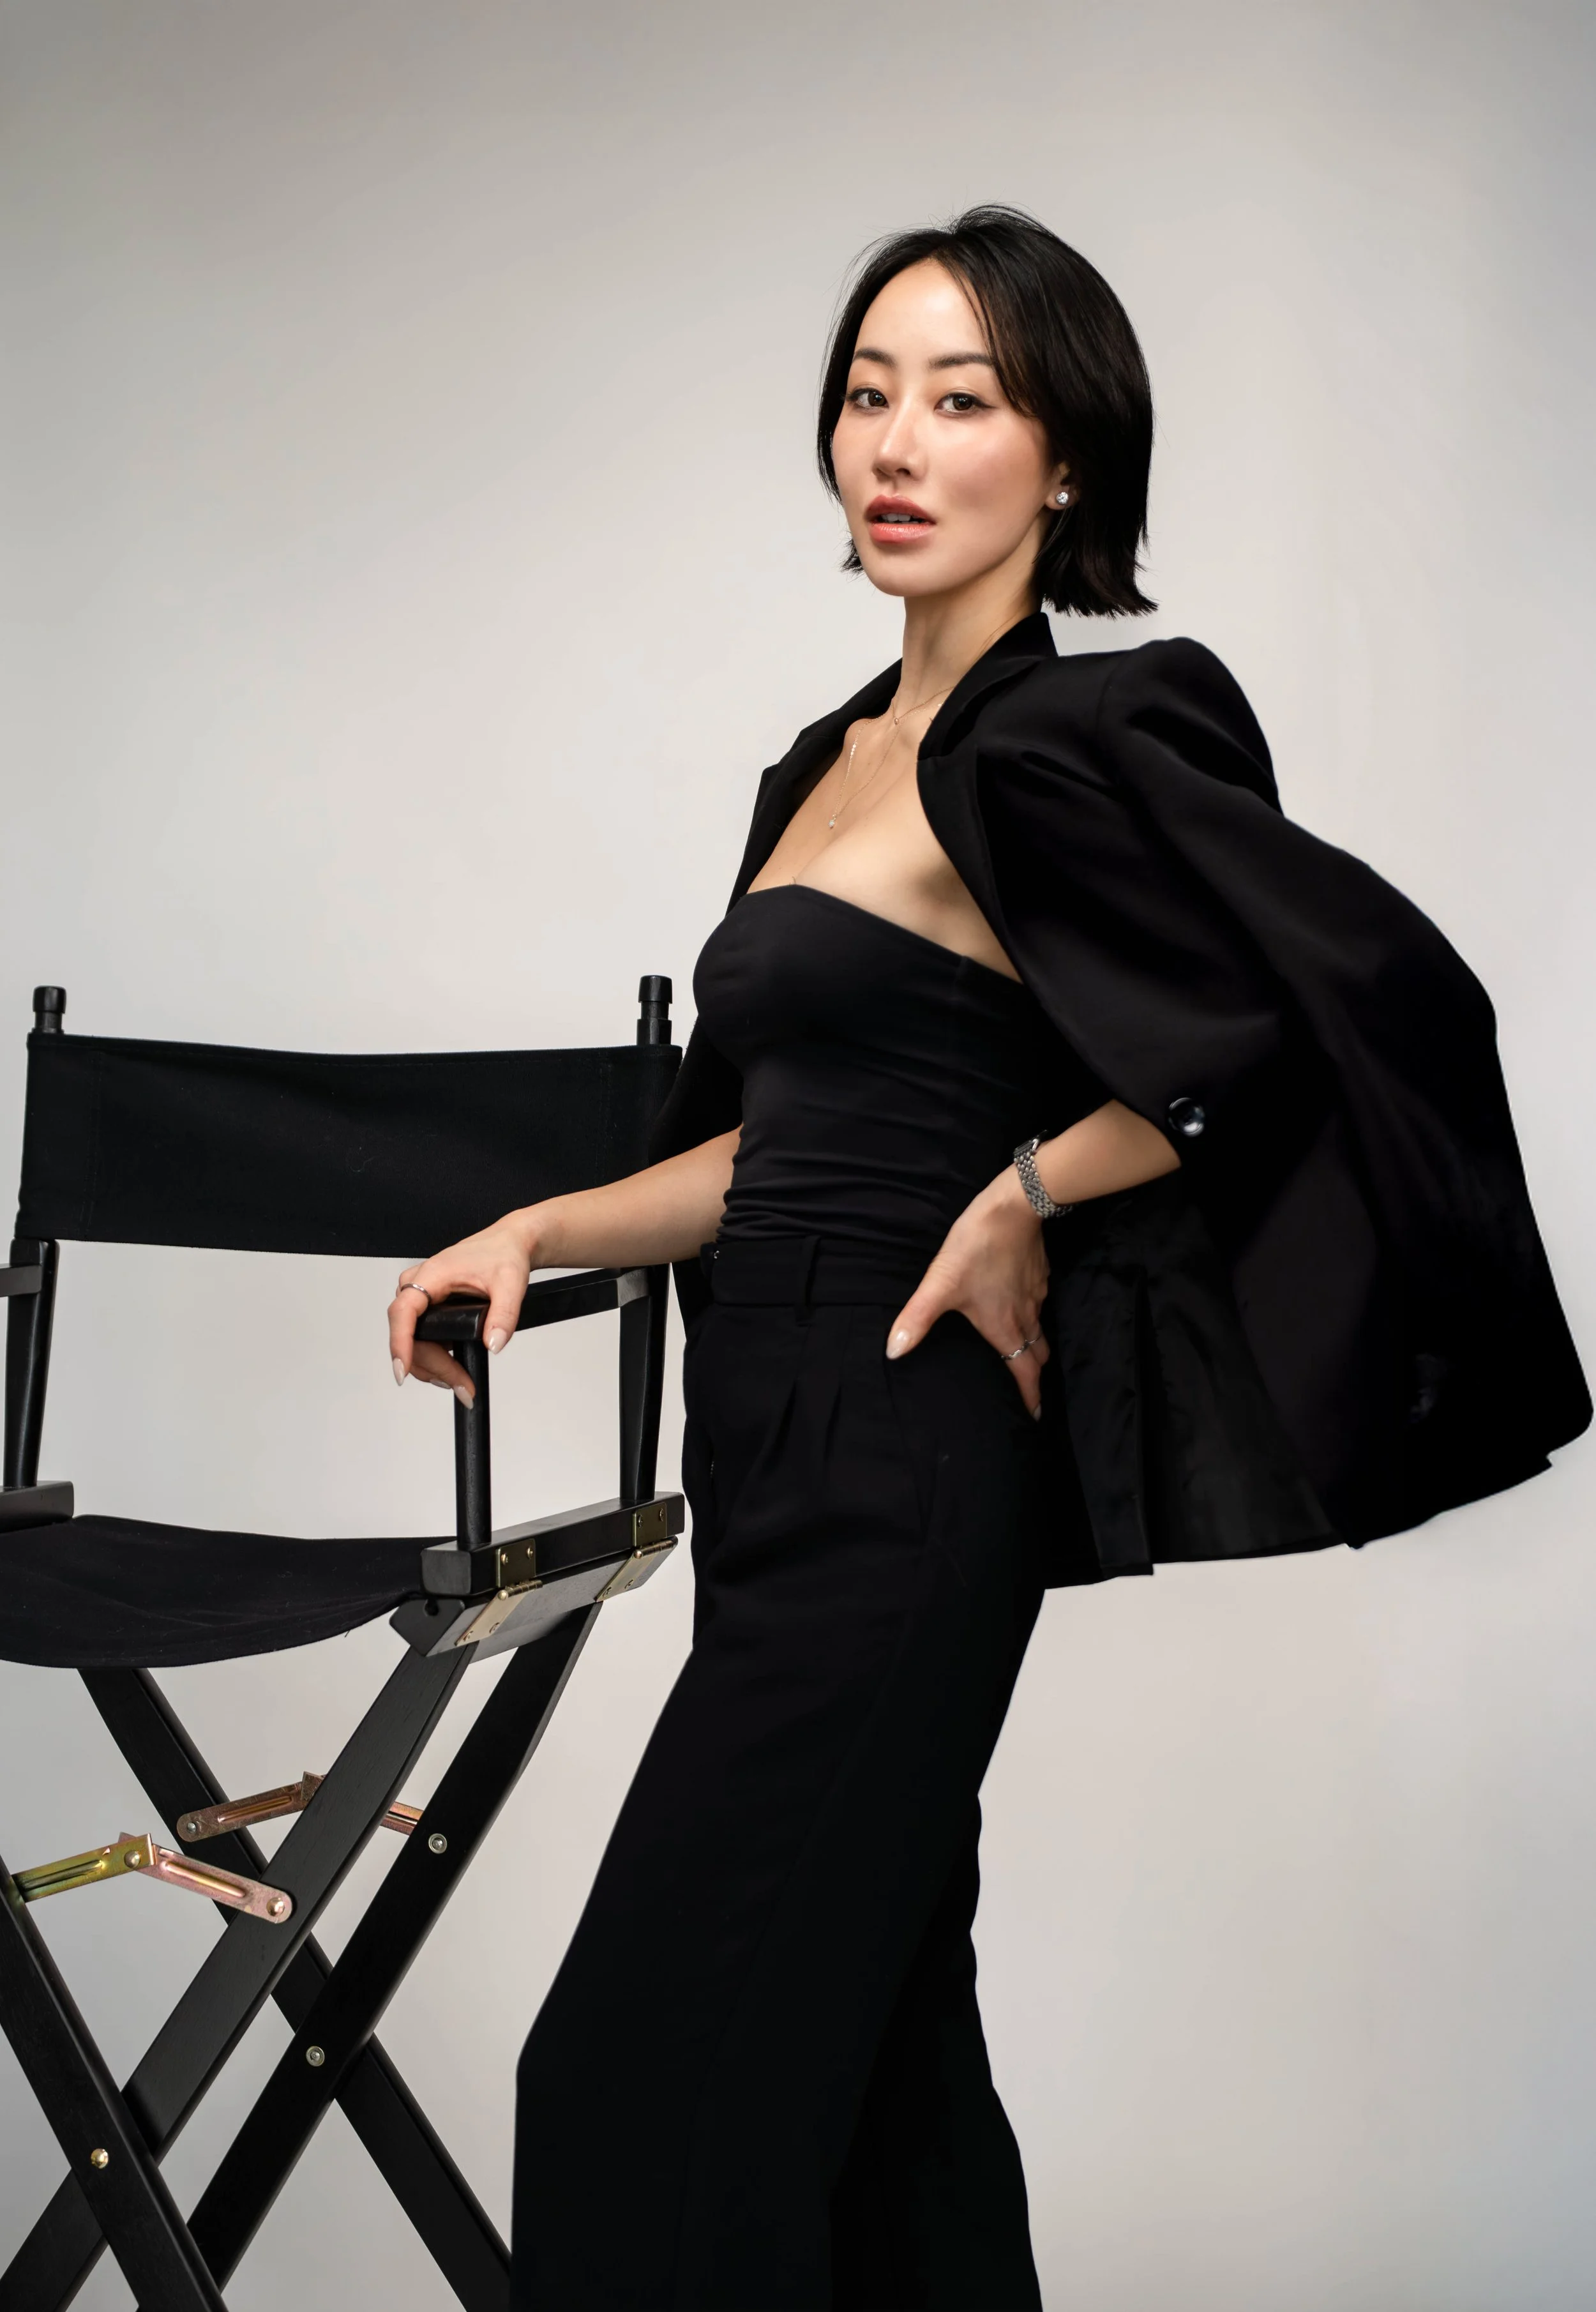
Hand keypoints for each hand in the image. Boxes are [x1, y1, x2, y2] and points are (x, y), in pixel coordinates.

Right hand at [387, 1214, 537, 1405]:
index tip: (402, 1370)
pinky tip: (453, 1368)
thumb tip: (493, 1344)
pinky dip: (434, 1356)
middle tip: (462, 1386)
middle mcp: (418, 1285)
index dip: (400, 1343)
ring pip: (412, 1340)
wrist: (508, 1244)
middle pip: (410, 1336)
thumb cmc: (503, 1254)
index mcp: (432, 1275)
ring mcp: (420, 1297)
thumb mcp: (510, 1284)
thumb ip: (504, 1315)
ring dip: (433, 1366)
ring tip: (460, 1383)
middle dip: (433, 1366)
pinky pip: (419, 1335)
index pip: (403, 1312)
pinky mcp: (426, 1305)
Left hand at [885, 1166, 1050, 1415]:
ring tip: (1024, 1353)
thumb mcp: (939, 1284)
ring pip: (1040, 1329)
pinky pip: (1040, 1303)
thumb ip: (916, 1319)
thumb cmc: (976, 1247)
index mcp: (1004, 1327)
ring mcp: (1036, 1294)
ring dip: (1034, 1346)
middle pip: (1037, 1355)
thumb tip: (893, 1352)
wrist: (1013, 1207)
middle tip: (1030, 1389)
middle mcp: (1026, 1316)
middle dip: (1034, 1375)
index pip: (1025, 1373)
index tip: (1035, 1416)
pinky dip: (1033, 1315)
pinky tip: (1019, 1306)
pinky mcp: (1039, 1273)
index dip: (1030, 1397)